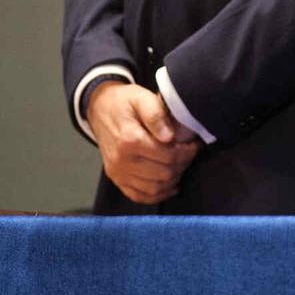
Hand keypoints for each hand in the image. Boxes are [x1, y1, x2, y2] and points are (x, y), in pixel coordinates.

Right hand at [88, 80, 200, 204]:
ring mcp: (117, 173)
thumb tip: (169, 136)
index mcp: (129, 140)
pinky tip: (169, 185)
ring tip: (180, 165)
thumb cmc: (123, 102)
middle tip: (190, 154)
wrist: (99, 108)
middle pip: (164, 174)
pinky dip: (157, 195)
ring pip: (154, 188)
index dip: (187, 153)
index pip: (168, 156)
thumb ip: (156, 115)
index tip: (195, 145)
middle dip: (183, 165)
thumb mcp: (141, 98)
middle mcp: (122, 161)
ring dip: (173, 180)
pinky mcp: (116, 179)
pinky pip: (139, 196)